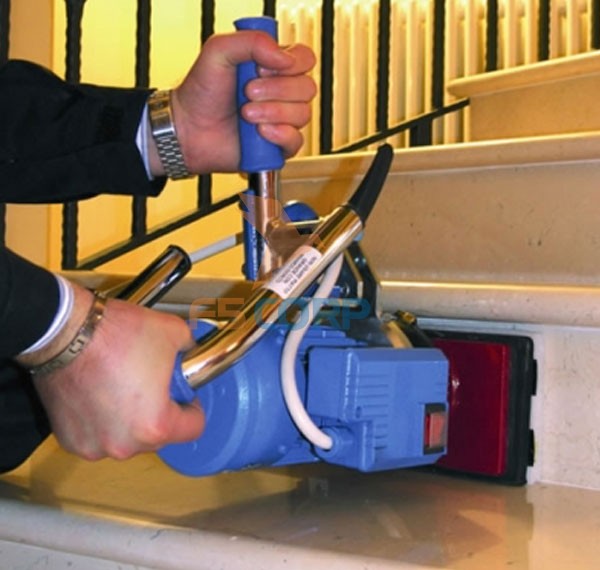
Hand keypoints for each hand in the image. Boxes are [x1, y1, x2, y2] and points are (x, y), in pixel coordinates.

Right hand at [27, 286, 203, 460]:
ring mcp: (95, 445)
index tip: (186, 395)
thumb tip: (195, 353)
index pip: (194, 428)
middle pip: (158, 436)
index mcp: (155, 426)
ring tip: (124, 387)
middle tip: (152, 385)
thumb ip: (193, 351)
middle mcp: (124, 444)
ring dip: (130, 419)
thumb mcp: (174, 333)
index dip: (194, 407)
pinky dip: (102, 420)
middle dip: (160, 412)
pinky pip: (98, 435)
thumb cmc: (116, 336)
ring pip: (127, 437)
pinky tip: (101, 394)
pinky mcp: (70, 439)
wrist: (67, 332)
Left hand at [149, 30, 316, 175]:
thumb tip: (285, 58)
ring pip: (302, 114)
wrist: (189, 129)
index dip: (290, 63)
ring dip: (272, 112)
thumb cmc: (201, 93)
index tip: (260, 68)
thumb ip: (252, 41)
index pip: (305, 59)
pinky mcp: (279, 145)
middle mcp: (282, 93)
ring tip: (246, 115)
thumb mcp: (219, 50)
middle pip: (307, 87)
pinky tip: (260, 132)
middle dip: (276, 90)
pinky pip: (296, 140)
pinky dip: (279, 135)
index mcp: (273, 67)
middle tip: (247, 92)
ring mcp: (283, 120)